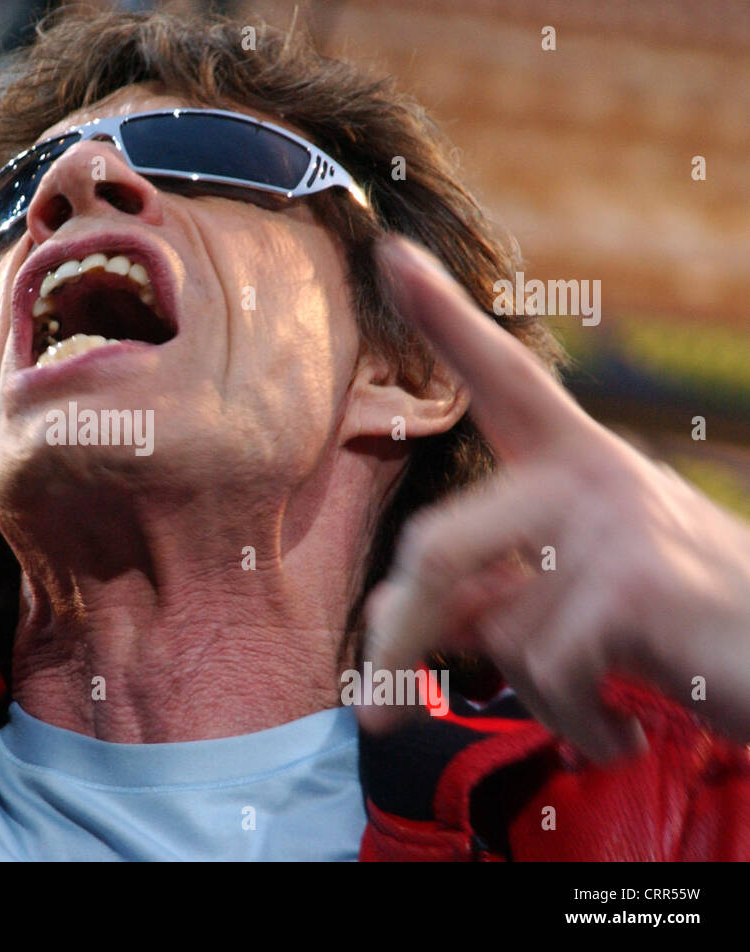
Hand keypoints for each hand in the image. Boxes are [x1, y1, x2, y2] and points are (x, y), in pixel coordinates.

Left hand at [359, 236, 749, 762]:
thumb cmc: (684, 629)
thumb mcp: (580, 597)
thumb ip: (494, 592)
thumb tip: (394, 621)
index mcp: (578, 464)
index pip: (503, 379)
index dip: (444, 317)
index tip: (392, 252)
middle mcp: (594, 472)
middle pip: (435, 549)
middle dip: (395, 640)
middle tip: (372, 714)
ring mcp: (618, 520)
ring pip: (495, 627)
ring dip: (535, 698)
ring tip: (592, 712)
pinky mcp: (637, 582)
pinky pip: (547, 668)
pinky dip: (577, 723)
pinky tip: (622, 729)